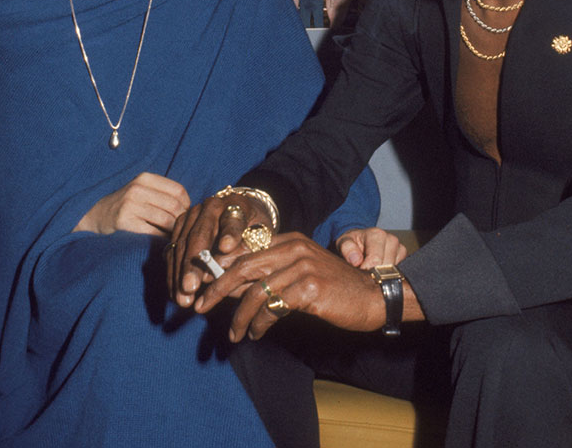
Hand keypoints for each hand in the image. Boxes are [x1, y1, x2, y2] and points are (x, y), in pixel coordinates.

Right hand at [73, 172, 190, 235]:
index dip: (187, 204)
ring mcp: (130, 205)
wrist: (95, 215)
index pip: (178, 190)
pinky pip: (153, 233)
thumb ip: (163, 194)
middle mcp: (137, 188)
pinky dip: (162, 239)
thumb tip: (192, 209)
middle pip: (174, 206)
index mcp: (145, 178)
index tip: (185, 214)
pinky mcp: (124, 222)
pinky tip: (162, 241)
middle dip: (182, 219)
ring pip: (166, 220)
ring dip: (173, 231)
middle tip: (181, 228)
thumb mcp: (142, 190)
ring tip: (172, 235)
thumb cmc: (126, 204)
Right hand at [166, 192, 269, 306]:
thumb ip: (250, 248)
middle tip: (191, 286)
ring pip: (181, 245)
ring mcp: (191, 215)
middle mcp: (210, 206)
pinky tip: (175, 293)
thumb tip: (226, 267)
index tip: (227, 247)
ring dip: (180, 274)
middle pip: (200, 234)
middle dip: (193, 263)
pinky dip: (173, 274)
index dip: (230, 233)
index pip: (233, 219)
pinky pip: (171, 251)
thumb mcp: (261, 236)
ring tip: (183, 298)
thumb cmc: (253, 229)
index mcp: (236, 204)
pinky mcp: (179, 226)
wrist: (241, 213)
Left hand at [194, 233, 385, 340]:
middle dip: (217, 288)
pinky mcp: (310, 288)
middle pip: (243, 266)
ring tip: (234, 333)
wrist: (371, 296)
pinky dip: (260, 323)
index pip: (245, 249)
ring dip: (239, 316)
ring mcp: (302, 266)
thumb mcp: (299, 272)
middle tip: (200, 306)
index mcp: (289, 239)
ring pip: (256, 291)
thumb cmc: (333, 287)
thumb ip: (268, 274)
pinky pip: (273, 307)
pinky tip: (257, 333)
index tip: (201, 282)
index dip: (220, 265)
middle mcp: (294, 247)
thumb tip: (228, 286)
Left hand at [336, 227, 407, 268]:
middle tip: (364, 273)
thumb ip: (347, 250)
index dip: (367, 271)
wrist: (360, 240)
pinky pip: (399, 271)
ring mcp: (399, 247)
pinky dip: (389, 274)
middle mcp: (391, 239)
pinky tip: (380, 270)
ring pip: (394, 271)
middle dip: (375, 274)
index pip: (376, 260)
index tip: (359, 273)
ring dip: (382, 275)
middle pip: (386, 268)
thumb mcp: (344, 243)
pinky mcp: (402, 255)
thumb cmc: (352, 243)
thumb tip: (356, 260)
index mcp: (376, 234)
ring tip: (371, 270)